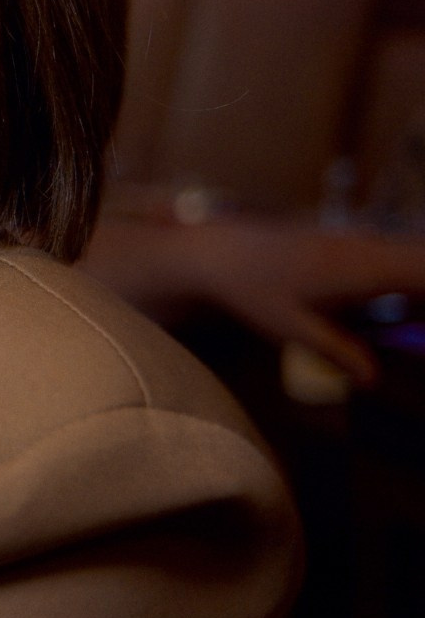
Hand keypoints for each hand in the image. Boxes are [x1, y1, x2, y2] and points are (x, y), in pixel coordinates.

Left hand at [85, 213, 424, 384]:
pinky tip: (390, 308)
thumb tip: (375, 380)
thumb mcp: (292, 329)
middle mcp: (366, 245)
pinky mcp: (346, 238)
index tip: (423, 333)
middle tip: (410, 332)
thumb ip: (338, 352)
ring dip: (414, 287)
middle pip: (423, 261)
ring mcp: (357, 237)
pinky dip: (400, 279)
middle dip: (424, 292)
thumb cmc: (250, 289)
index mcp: (362, 267)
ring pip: (410, 254)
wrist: (215, 249)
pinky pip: (390, 254)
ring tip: (401, 321)